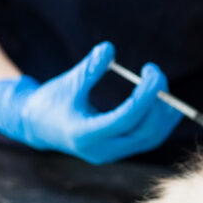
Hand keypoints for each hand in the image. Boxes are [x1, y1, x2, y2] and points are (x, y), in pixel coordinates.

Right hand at [0, 42, 182, 163]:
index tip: (152, 72)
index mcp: (86, 135)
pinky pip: (148, 139)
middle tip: (156, 73)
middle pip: (145, 132)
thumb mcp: (67, 83)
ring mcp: (112, 153)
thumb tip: (109, 49)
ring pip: (151, 138)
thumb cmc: (51, 102)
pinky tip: (162, 99)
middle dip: (158, 102)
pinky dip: (160, 120)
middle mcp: (102, 150)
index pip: (127, 118)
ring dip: (164, 113)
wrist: (38, 127)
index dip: (146, 95)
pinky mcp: (118, 150)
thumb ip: (88, 69)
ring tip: (160, 83)